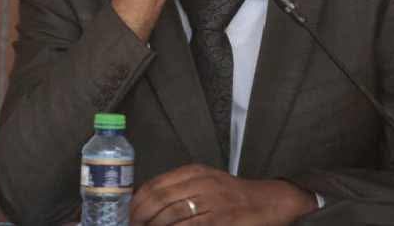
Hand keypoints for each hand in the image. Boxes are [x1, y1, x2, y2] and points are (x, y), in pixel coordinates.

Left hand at [130, 164, 316, 225]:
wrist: (268, 200)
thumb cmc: (232, 194)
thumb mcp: (204, 182)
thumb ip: (178, 188)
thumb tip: (144, 202)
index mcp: (194, 172)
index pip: (155, 185)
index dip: (136, 202)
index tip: (125, 215)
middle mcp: (201, 183)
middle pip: (159, 200)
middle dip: (140, 217)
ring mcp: (211, 203)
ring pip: (171, 217)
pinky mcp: (221, 221)